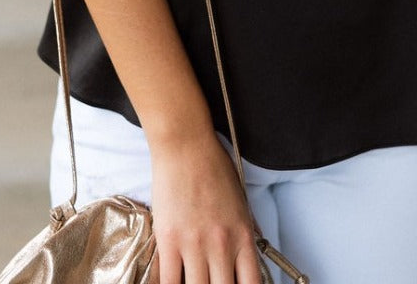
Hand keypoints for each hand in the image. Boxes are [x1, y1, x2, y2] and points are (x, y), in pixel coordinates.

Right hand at [150, 131, 261, 283]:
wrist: (186, 146)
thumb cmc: (214, 168)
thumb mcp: (241, 202)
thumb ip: (245, 233)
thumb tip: (247, 259)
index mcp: (243, 236)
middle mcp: (222, 245)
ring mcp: (195, 245)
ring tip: (194, 281)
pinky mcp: (169, 241)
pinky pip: (168, 283)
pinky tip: (173, 283)